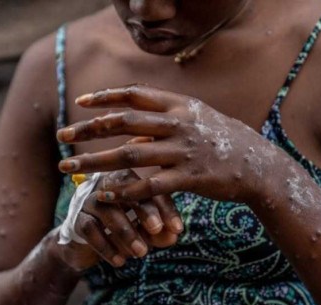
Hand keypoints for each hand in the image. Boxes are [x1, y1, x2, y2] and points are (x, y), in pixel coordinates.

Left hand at [56, 84, 278, 203]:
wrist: (258, 166)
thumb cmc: (223, 142)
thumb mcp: (196, 122)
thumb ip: (163, 124)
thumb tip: (130, 133)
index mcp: (180, 106)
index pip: (135, 95)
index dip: (105, 97)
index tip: (80, 103)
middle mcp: (180, 124)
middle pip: (124, 122)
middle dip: (89, 129)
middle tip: (62, 136)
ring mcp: (185, 151)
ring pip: (131, 154)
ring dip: (97, 161)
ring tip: (71, 168)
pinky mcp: (190, 178)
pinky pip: (150, 184)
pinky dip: (127, 189)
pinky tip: (107, 194)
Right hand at [56, 167, 183, 269]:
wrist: (88, 245)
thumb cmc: (125, 231)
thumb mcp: (146, 233)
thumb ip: (160, 233)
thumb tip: (173, 235)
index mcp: (130, 181)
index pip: (151, 188)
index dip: (166, 208)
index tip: (178, 229)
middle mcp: (108, 184)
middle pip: (127, 189)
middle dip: (144, 210)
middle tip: (157, 230)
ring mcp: (90, 200)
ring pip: (108, 210)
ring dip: (126, 232)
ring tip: (141, 252)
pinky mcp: (77, 218)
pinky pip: (90, 229)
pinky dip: (106, 246)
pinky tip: (120, 261)